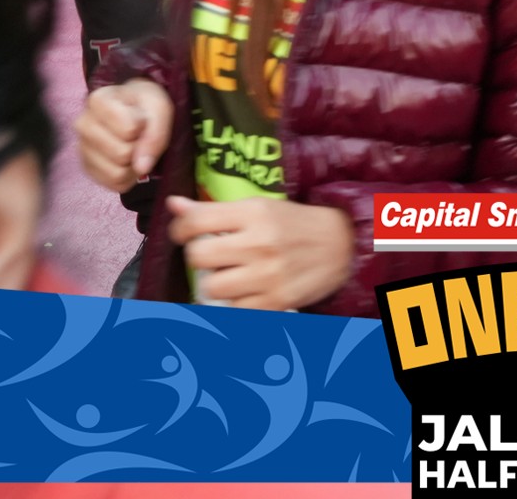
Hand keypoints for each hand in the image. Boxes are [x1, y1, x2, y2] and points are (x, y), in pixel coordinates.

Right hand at [76, 80, 172, 190]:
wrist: (134, 111)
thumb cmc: (145, 106)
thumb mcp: (159, 109)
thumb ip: (154, 135)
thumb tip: (141, 167)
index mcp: (98, 101)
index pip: (129, 129)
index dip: (143, 127)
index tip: (140, 118)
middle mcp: (83, 124)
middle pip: (121, 154)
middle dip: (138, 148)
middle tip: (138, 136)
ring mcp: (82, 148)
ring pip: (117, 173)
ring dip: (134, 166)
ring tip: (134, 149)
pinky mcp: (87, 168)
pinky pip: (114, 185)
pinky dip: (128, 177)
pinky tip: (127, 161)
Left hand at [168, 195, 356, 310]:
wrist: (342, 245)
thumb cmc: (294, 224)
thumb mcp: (258, 207)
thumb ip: (213, 210)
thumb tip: (173, 205)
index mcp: (253, 212)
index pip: (195, 221)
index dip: (179, 229)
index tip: (183, 233)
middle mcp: (259, 243)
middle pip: (198, 256)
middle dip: (197, 257)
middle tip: (209, 256)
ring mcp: (267, 276)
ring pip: (211, 288)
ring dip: (213, 284)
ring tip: (226, 276)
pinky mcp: (276, 302)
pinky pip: (234, 312)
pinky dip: (232, 305)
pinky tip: (241, 294)